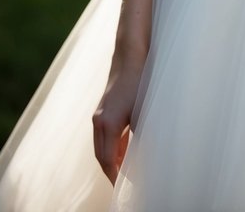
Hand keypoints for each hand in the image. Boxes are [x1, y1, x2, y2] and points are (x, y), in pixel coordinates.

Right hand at [93, 57, 144, 184]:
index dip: (115, 177)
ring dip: (112, 159)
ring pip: (102, 145)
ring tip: (125, 173)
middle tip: (122, 187)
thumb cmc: (141, 81)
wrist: (131, 53)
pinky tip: (125, 151)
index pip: (108, 161)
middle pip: (101, 156)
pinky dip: (113, 146)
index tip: (123, 190)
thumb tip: (146, 156)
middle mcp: (99, 121)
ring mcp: (100, 114)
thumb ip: (141, 135)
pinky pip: (105, 134)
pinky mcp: (104, 108)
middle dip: (111, 172)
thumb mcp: (144, 112)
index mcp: (107, 125)